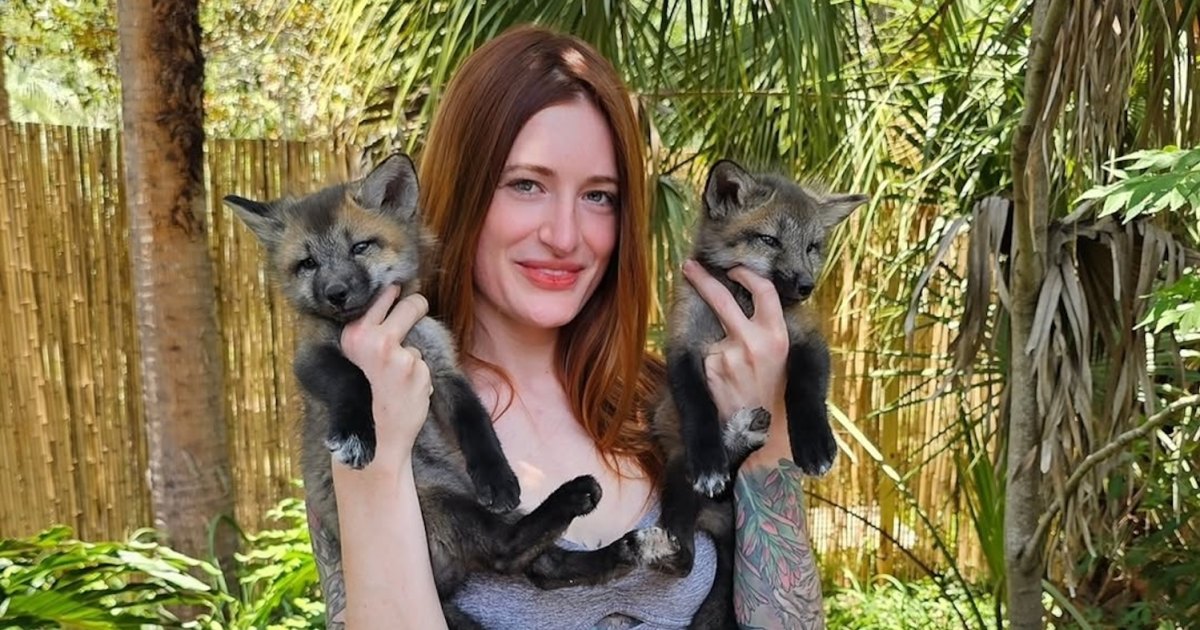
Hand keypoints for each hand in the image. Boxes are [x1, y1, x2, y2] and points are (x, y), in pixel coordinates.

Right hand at [339, 284, 432, 465]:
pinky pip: (423, 362)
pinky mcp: (416, 368)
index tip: (398, 288)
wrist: (375, 438)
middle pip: (411, 304)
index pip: (382, 296)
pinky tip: (407, 391)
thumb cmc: (365, 397)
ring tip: (397, 378)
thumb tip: (398, 299)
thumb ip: (374, 333)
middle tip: (418, 307)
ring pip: (418, 339)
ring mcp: (397, 353)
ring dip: (414, 356)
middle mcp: (373, 339)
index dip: (394, 293)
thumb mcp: (360, 359)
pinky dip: (419, 375)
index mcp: (353, 335)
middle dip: (418, 306)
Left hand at [681, 259, 788, 423]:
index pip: (763, 291)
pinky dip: (712, 365)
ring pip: (713, 335)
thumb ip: (770, 328)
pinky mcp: (709, 370)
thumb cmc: (776, 392)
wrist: (762, 433)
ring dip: (717, 345)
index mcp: (777, 336)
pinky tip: (725, 385)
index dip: (747, 275)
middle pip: (722, 299)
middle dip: (702, 279)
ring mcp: (727, 355)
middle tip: (689, 267)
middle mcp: (752, 342)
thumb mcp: (786, 357)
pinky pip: (706, 357)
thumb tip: (751, 299)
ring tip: (734, 372)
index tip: (734, 270)